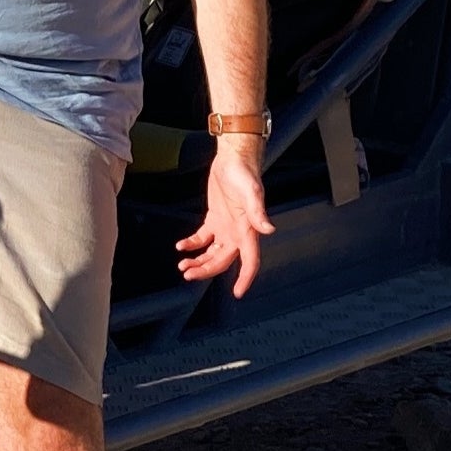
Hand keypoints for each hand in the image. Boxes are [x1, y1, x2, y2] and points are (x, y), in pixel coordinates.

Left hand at [175, 139, 273, 294]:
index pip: (250, 261)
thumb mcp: (250, 191)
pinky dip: (193, 245)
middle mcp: (238, 232)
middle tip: (187, 274)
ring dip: (199, 262)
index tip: (238, 293)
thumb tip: (269, 230)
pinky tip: (182, 247)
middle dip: (206, 271)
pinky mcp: (215, 218)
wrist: (234, 157)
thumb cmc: (244, 172)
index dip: (245, 278)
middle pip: (223, 261)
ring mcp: (226, 226)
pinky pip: (204, 238)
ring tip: (182, 265)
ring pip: (213, 253)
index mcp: (248, 230)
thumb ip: (258, 211)